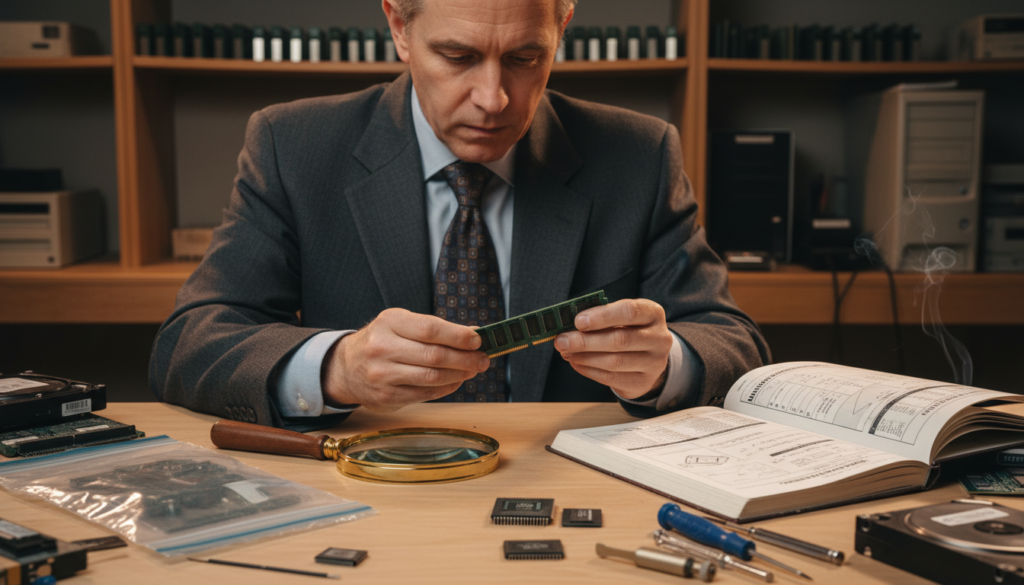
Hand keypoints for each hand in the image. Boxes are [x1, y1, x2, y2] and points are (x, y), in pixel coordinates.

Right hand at [321, 308, 489, 411]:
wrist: (346, 368)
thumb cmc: (381, 341)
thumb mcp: (400, 324)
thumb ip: (432, 328)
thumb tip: (471, 336)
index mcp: (388, 323)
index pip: (429, 329)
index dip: (458, 336)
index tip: (477, 340)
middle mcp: (382, 348)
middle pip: (434, 356)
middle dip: (465, 358)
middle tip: (483, 358)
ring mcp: (382, 375)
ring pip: (432, 377)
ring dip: (459, 374)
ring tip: (473, 369)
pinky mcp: (386, 397)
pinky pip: (425, 394)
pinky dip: (446, 388)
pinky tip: (455, 381)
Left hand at [554, 299, 672, 399]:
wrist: (648, 358)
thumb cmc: (629, 330)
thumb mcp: (621, 318)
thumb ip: (600, 317)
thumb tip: (569, 326)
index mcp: (653, 314)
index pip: (630, 311)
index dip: (602, 316)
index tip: (578, 321)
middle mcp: (659, 338)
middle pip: (620, 340)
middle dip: (586, 341)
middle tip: (562, 340)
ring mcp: (654, 363)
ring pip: (614, 362)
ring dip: (584, 357)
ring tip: (566, 352)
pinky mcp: (642, 382)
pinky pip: (611, 378)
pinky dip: (589, 370)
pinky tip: (575, 363)